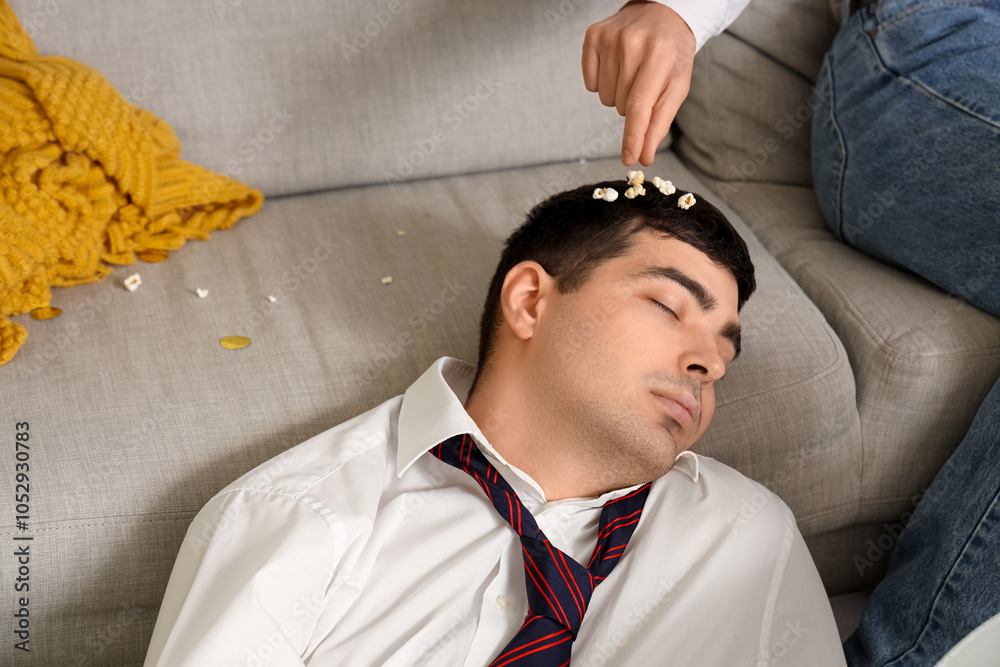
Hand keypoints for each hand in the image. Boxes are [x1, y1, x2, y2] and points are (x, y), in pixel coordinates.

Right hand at [582, 1, 695, 166]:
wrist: (662, 13)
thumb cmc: (672, 53)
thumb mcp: (677, 86)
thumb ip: (660, 123)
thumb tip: (643, 156)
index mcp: (660, 55)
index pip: (640, 106)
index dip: (633, 137)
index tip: (629, 159)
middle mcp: (632, 43)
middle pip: (620, 106)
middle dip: (632, 105)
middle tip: (645, 82)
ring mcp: (610, 38)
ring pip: (604, 97)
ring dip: (618, 93)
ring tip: (632, 72)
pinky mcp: (593, 36)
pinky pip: (590, 84)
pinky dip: (602, 82)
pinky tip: (617, 65)